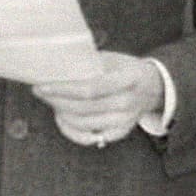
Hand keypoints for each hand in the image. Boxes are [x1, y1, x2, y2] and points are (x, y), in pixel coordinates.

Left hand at [32, 51, 164, 146]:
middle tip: (41, 92)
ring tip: (51, 102)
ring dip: (61, 114)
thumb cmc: (127, 69)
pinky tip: (63, 117)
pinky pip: (89, 137)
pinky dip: (72, 130)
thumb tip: (55, 69)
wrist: (154, 87)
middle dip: (56, 101)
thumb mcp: (113, 59)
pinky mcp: (120, 132)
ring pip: (83, 124)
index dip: (63, 90)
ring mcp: (125, 120)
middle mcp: (127, 102)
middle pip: (83, 108)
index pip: (90, 89)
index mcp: (128, 79)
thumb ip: (89, 64)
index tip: (42, 86)